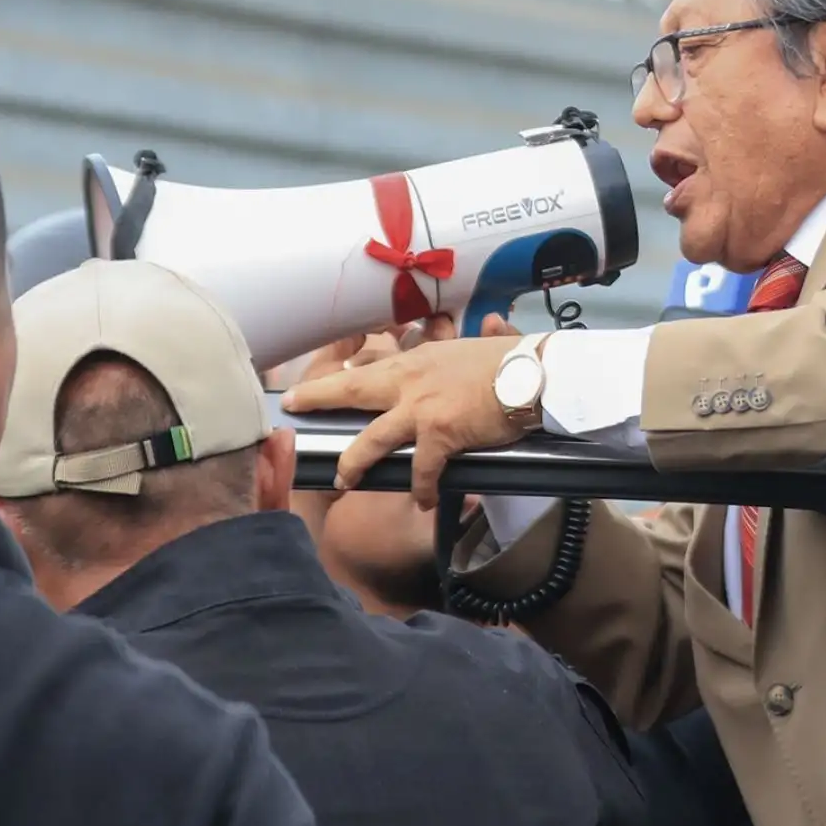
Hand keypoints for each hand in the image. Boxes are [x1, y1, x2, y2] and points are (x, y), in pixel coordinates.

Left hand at [280, 326, 524, 508]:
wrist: (532, 374)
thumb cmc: (510, 361)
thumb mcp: (474, 349)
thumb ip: (464, 349)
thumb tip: (490, 325)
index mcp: (416, 360)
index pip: (368, 365)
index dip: (340, 374)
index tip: (320, 379)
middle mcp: (410, 380)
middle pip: (352, 389)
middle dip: (318, 396)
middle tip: (294, 404)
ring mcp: (420, 407)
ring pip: (373, 439)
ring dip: (354, 461)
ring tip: (345, 479)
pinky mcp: (439, 433)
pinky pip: (421, 469)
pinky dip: (422, 487)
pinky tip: (425, 500)